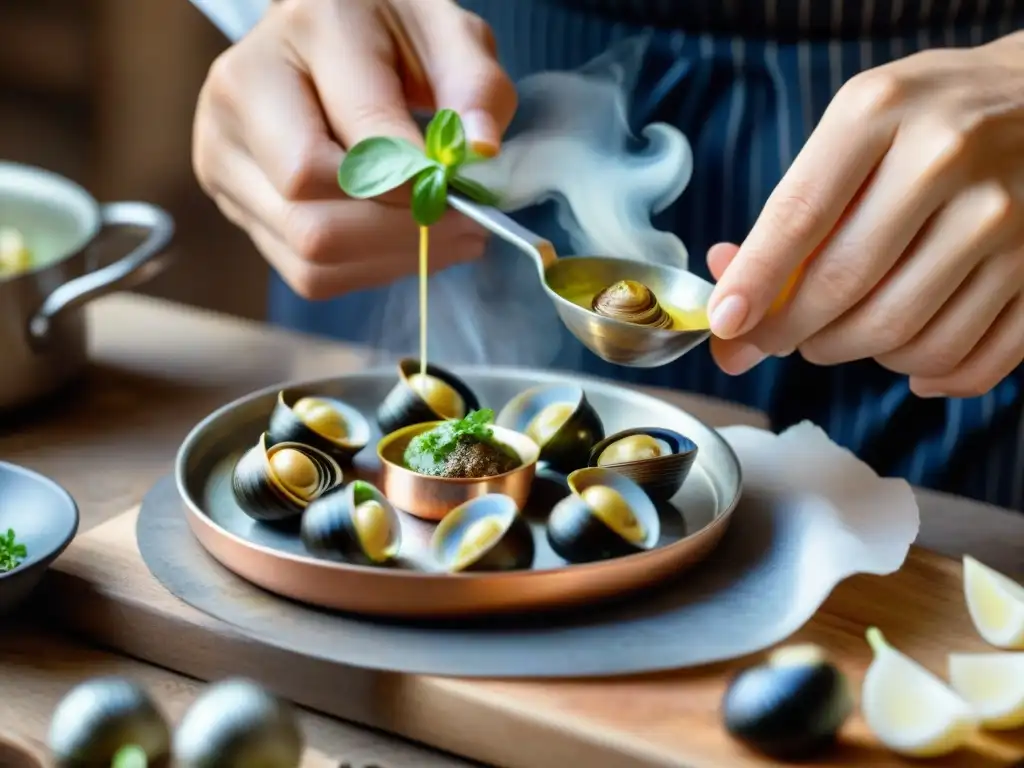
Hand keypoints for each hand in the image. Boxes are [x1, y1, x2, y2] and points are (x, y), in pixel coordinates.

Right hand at [192, 0, 516, 298]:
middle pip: (315, 217)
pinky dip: (365, 269)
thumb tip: (479, 153)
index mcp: (305, 30)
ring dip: (389, 259)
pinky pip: (303, 271)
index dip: (417, 190)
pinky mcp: (230, 196)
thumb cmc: (391, 31)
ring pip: (308, 252)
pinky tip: (403, 243)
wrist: (323, 32)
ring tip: (443, 236)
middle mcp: (243, 92)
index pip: (357, 149)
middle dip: (403, 235)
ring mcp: (223, 150)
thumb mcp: (447, 33)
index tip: (465, 195)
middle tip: (466, 225)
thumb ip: (474, 85)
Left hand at [706, 32, 1023, 397]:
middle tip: (772, 337)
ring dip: (851, 353)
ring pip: (902, 337)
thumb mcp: (854, 128)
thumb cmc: (929, 118)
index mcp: (879, 113)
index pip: (798, 218)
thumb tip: (728, 289)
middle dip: (790, 332)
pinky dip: (924, 375)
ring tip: (839, 333)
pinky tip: (903, 356)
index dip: (754, 283)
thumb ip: (793, 206)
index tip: (725, 323)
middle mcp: (946, 161)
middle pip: (844, 288)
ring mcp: (1006, 218)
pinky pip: (966, 359)